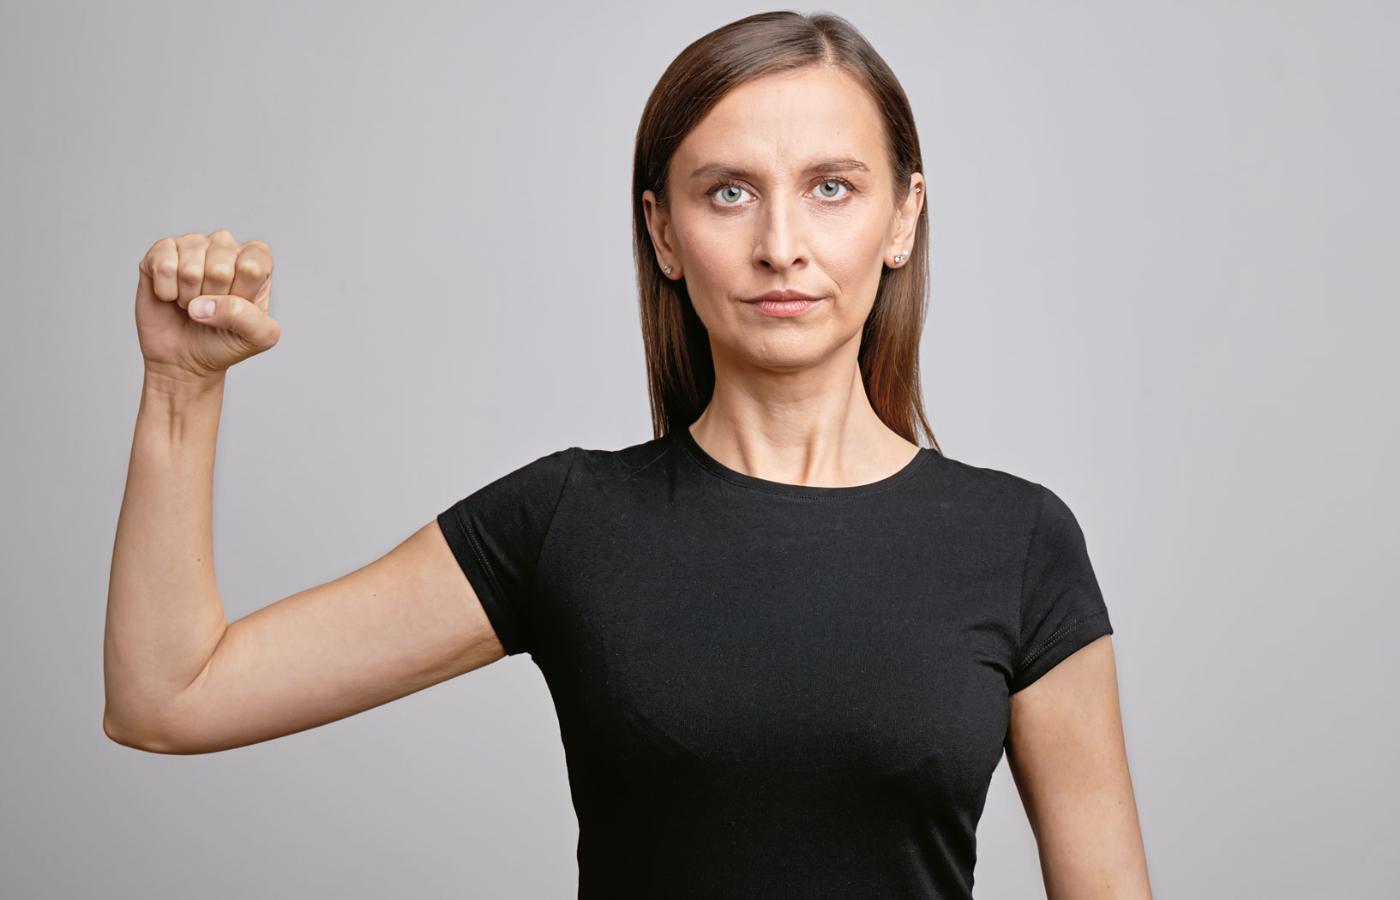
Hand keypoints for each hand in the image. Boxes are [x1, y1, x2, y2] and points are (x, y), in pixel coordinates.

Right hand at [135, 229, 280, 384]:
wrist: (185, 357)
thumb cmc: (225, 341)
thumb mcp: (257, 338)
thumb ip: (249, 318)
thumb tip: (206, 304)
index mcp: (256, 259)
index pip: (252, 267)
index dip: (241, 296)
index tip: (236, 306)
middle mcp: (225, 245)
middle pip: (220, 270)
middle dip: (213, 300)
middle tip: (211, 308)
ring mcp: (192, 245)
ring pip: (190, 269)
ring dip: (189, 298)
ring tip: (192, 303)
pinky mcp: (161, 251)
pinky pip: (163, 266)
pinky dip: (166, 292)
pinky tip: (171, 295)